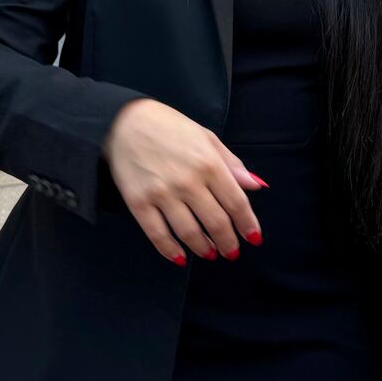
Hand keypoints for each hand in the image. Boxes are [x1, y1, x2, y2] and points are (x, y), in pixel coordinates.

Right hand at [103, 98, 266, 263]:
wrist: (125, 122)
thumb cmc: (170, 127)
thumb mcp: (207, 137)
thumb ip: (232, 164)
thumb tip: (256, 186)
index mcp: (209, 163)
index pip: (236, 202)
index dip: (247, 224)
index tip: (254, 238)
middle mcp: (188, 181)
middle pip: (216, 222)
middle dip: (228, 242)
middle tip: (232, 252)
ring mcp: (162, 194)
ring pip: (189, 233)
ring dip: (204, 249)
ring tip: (210, 254)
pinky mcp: (138, 203)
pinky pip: (157, 235)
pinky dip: (170, 251)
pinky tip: (180, 258)